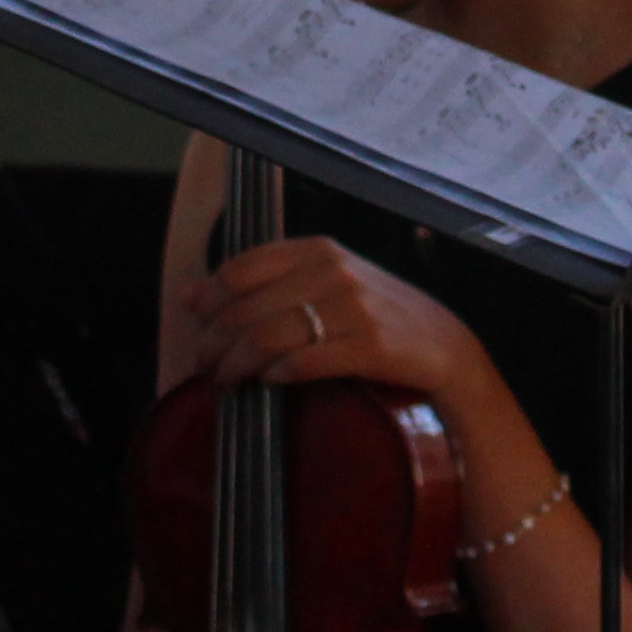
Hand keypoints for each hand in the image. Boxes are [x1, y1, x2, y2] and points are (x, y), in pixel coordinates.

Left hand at [191, 234, 497, 415]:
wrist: (440, 344)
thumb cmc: (374, 314)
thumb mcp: (326, 282)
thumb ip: (263, 282)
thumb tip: (190, 296)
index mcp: (318, 249)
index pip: (238, 271)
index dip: (208, 304)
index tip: (199, 328)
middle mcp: (334, 271)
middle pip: (244, 310)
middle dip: (213, 345)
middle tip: (207, 366)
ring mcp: (353, 307)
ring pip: (265, 338)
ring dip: (235, 366)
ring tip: (228, 381)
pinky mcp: (368, 345)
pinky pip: (302, 363)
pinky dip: (276, 376)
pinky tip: (270, 382)